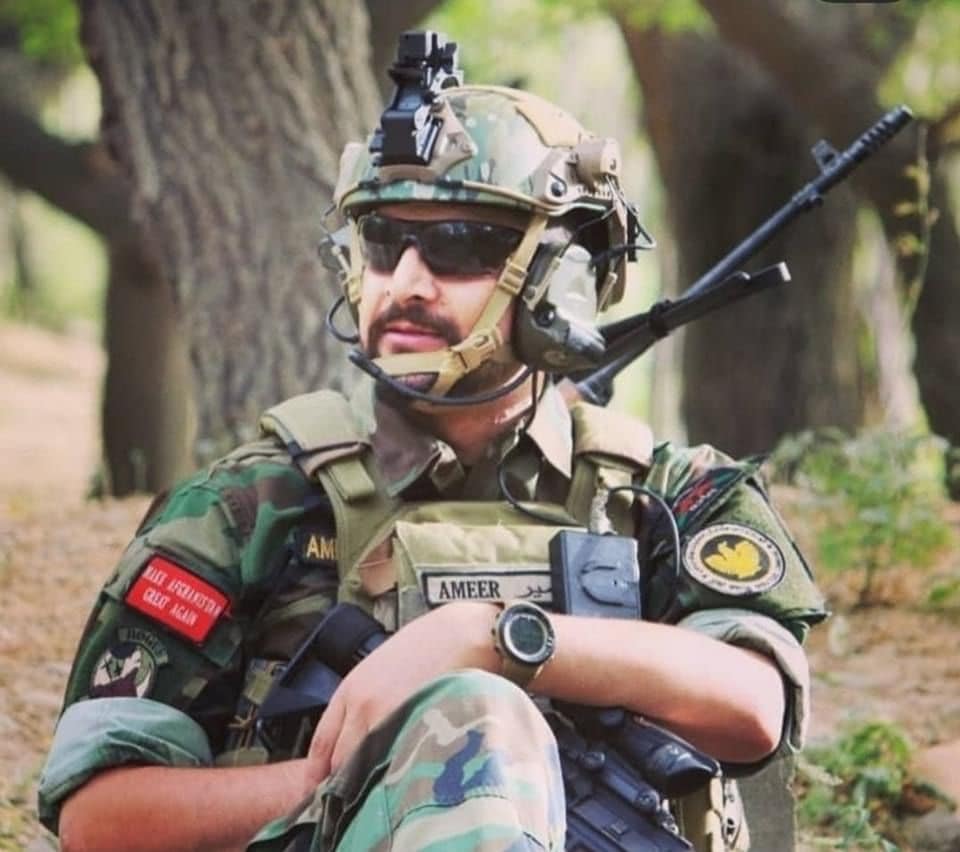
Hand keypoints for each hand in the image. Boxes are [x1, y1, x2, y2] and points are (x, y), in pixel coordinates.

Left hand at [302, 601, 499, 793]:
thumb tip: (357, 738)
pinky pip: (396, 766)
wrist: (462, 632)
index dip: (313, 775)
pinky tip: (401, 786)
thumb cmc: (427, 645)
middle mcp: (363, 706)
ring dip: (367, 788)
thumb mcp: (381, 668)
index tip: (314, 793)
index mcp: (350, 689)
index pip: (321, 744)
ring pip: (365, 769)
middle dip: (340, 786)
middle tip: (347, 807)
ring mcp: (388, 719)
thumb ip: (363, 701)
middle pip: (339, 763)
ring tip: (376, 802)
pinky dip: (395, 780)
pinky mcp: (414, 730)